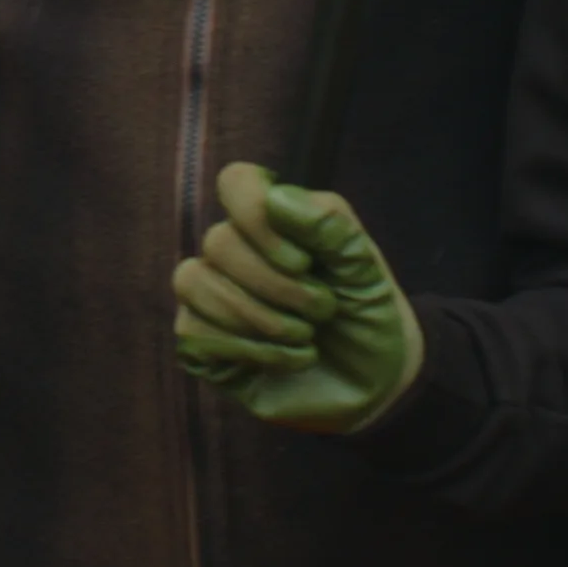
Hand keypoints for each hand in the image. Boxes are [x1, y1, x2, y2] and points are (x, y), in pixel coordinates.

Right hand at [171, 161, 422, 434]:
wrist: (374, 383)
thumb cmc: (368, 315)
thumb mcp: (364, 269)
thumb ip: (329, 226)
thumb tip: (275, 197)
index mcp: (276, 219)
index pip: (235, 183)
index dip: (256, 216)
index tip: (302, 260)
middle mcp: (239, 250)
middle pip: (219, 242)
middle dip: (277, 286)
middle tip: (323, 311)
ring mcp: (215, 295)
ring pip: (195, 283)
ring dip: (262, 319)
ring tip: (307, 337)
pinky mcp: (205, 342)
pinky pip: (193, 331)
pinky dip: (252, 350)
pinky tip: (289, 359)